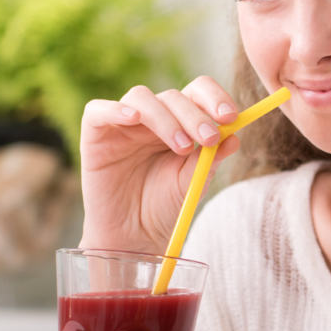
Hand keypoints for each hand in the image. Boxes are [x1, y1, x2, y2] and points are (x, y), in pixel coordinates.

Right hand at [78, 77, 241, 252]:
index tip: (231, 118)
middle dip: (195, 114)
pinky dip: (116, 109)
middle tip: (209, 137)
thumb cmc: (164, 208)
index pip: (197, 93)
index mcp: (180, 122)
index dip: (215, 98)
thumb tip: (235, 135)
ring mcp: (123, 123)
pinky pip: (99, 110)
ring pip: (142, 97)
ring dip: (166, 117)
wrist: (133, 237)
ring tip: (182, 147)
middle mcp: (152, 117)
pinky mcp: (95, 133)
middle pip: (173, 95)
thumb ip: (210, 158)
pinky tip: (134, 119)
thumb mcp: (193, 182)